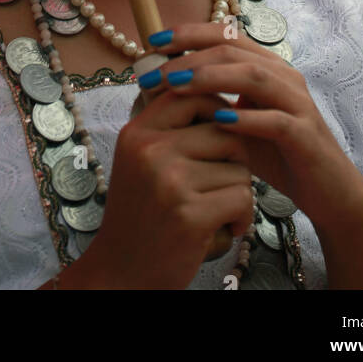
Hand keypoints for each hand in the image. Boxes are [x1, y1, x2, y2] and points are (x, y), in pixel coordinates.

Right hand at [81, 66, 255, 289]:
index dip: (219, 110)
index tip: (222, 134)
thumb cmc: (141, 216)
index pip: (193, 92)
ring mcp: (169, 181)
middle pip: (225, 129)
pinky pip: (242, 197)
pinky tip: (223, 229)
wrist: (121, 273)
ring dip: (238, 193)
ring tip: (216, 211)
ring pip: (239, 166)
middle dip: (235, 158)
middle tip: (222, 183)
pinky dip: (241, 217)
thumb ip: (169, 128)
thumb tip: (211, 89)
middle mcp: (150, 149)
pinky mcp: (189, 214)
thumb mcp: (140, 160)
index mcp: (139, 131)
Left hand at [139, 22, 362, 239]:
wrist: (327, 192)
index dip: (189, 33)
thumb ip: (207, 104)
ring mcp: (298, 103)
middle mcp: (284, 76)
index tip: (153, 41)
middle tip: (155, 72)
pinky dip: (246, 118)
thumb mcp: (235, 125)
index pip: (225, 34)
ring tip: (178, 85)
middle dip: (190, 56)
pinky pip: (276, 120)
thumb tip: (157, 90)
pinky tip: (218, 122)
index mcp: (267, 67)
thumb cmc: (277, 155)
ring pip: (254, 75)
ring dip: (212, 77)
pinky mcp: (306, 134)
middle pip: (233, 50)